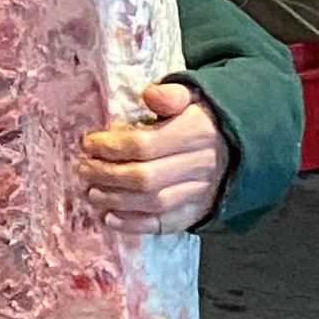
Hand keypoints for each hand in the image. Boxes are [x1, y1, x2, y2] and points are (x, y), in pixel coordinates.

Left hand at [79, 80, 230, 233]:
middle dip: (107, 175)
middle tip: (82, 169)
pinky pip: (165, 224)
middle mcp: (200, 165)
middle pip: (145, 177)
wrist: (237, 145)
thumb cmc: (201, 117)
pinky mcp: (197, 211)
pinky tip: (110, 219)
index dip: (111, 147)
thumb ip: (171, 93)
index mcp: (196, 132)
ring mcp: (201, 192)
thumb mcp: (192, 95)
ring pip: (153, 203)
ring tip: (91, 192)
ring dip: (116, 200)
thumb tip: (150, 95)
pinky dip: (135, 225)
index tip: (87, 143)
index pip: (145, 145)